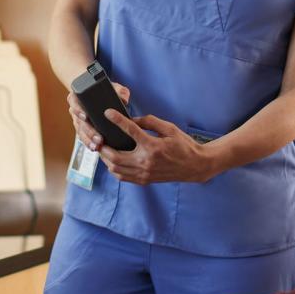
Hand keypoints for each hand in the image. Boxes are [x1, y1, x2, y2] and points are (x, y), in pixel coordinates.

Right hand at [66, 82, 129, 151]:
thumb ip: (120, 91)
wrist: (98, 95)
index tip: (85, 116)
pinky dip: (89, 143)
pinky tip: (96, 148)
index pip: (74, 102)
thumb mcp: (113, 87)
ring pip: (81, 132)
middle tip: (98, 138)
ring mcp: (78, 121)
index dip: (78, 110)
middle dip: (89, 131)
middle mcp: (76, 110)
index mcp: (78, 97)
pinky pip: (83, 137)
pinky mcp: (82, 129)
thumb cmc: (104, 90)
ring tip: (97, 146)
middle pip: (79, 122)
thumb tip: (124, 99)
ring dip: (89, 140)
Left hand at [98, 109, 216, 183]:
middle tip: (99, 137)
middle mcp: (146, 161)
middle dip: (103, 147)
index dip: (117, 120)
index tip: (107, 113)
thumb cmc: (184, 145)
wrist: (195, 166)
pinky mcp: (145, 180)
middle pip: (115, 156)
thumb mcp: (170, 129)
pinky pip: (123, 177)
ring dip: (106, 159)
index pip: (130, 131)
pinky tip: (113, 161)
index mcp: (153, 146)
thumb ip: (150, 122)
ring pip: (116, 169)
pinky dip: (114, 169)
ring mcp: (144, 173)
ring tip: (104, 149)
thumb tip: (133, 119)